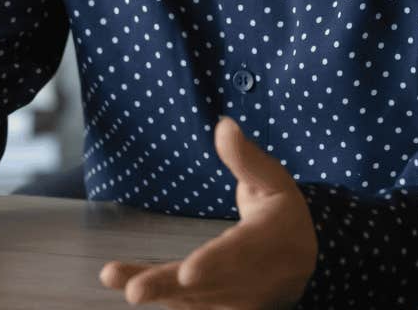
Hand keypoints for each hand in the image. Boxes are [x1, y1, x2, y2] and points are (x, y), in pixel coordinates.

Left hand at [99, 118, 318, 308]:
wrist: (303, 264)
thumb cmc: (282, 215)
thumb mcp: (273, 181)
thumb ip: (246, 158)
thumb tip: (224, 125)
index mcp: (268, 242)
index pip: (239, 255)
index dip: (213, 264)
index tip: (187, 273)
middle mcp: (253, 280)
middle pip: (207, 285)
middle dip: (167, 285)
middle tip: (134, 291)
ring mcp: (238, 302)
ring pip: (192, 300)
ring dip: (154, 290)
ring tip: (113, 276)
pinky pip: (190, 307)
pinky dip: (162, 297)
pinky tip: (127, 282)